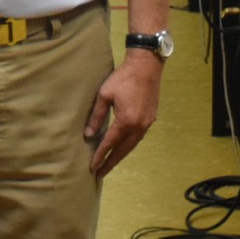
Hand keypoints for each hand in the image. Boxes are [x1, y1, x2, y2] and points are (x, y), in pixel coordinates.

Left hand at [85, 53, 163, 177]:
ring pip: (131, 145)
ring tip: (109, 163)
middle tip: (100, 173)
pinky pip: (138, 137)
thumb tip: (88, 134)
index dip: (100, 156)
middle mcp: (138, 126)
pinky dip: (128, 145)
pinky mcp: (151, 119)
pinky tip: (122, 147)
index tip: (92, 168)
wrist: (146, 66)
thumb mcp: (105, 95)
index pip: (110, 143)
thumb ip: (97, 116)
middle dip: (110, 162)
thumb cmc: (123, 78)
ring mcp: (147, 124)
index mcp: (126, 121)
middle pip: (122, 150)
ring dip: (120, 155)